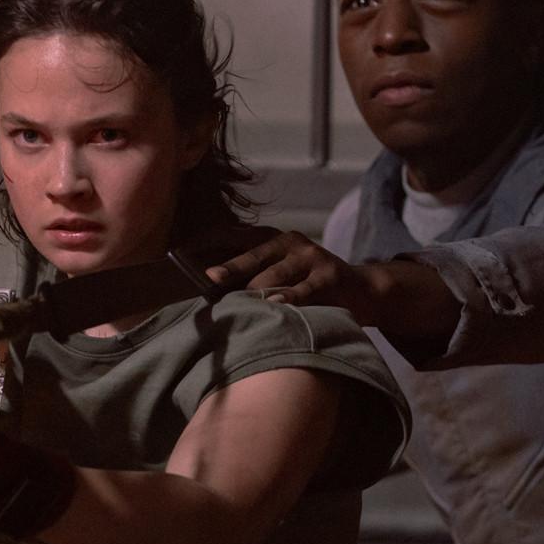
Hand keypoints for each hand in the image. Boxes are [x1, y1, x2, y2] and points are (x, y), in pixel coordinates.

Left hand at [206, 231, 383, 325]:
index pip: (234, 238)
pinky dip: (290, 299)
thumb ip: (251, 277)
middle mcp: (290, 243)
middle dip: (228, 271)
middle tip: (207, 281)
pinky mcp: (331, 276)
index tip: (181, 255)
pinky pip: (306, 290)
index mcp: (272, 240)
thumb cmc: (309, 286)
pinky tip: (275, 305)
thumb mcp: (281, 274)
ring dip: (255, 290)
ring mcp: (312, 257)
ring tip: (235, 301)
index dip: (208, 245)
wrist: (362, 290)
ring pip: (276, 275)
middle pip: (252, 257)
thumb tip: (206, 288)